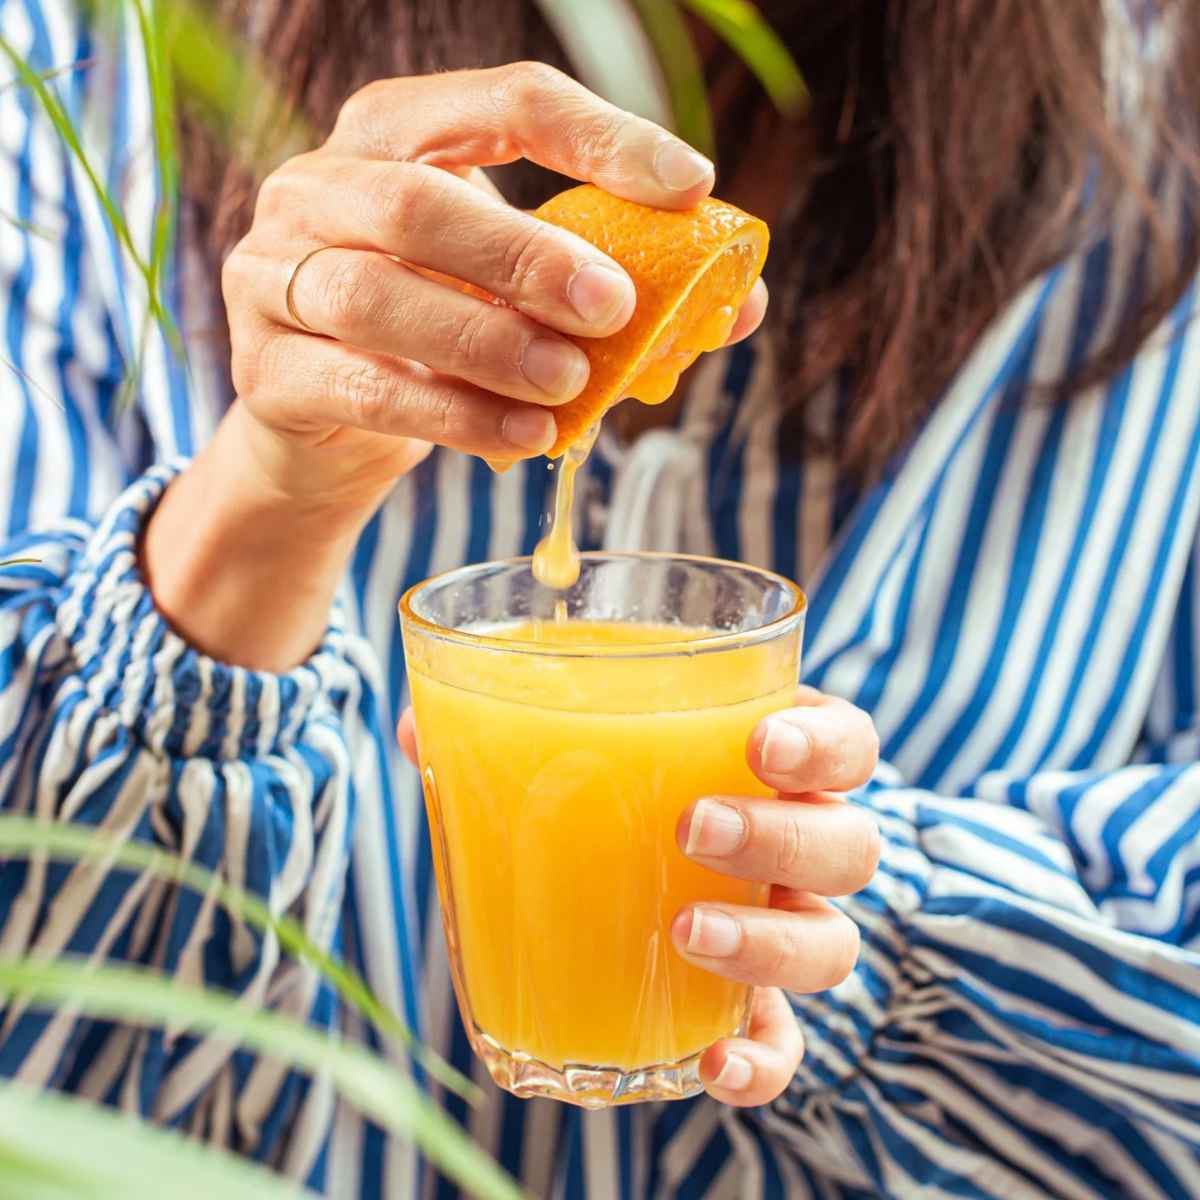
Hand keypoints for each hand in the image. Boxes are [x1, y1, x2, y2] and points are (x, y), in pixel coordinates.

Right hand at [221, 61, 768, 507]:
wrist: (324, 430)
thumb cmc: (435, 339)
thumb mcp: (514, 294)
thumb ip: (611, 288)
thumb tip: (739, 307)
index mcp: (394, 136)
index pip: (501, 100)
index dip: (599, 135)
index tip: (688, 189)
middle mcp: (317, 187)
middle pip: (418, 200)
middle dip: (527, 256)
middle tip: (616, 309)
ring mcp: (274, 277)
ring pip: (374, 295)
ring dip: (487, 343)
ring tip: (571, 384)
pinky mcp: (264, 372)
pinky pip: (361, 389)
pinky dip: (452, 417)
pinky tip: (523, 440)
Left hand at [397, 685, 878, 1107]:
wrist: (598, 891)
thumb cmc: (592, 794)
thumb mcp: (551, 749)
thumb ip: (494, 729)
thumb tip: (418, 728)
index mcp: (766, 765)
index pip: (846, 742)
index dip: (823, 742)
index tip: (760, 741)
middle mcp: (795, 847)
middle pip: (848, 844)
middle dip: (781, 835)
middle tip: (694, 826)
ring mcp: (781, 930)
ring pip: (831, 943)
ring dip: (769, 942)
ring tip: (685, 931)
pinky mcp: (752, 1010)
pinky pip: (787, 1046)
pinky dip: (762, 1062)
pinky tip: (711, 1062)